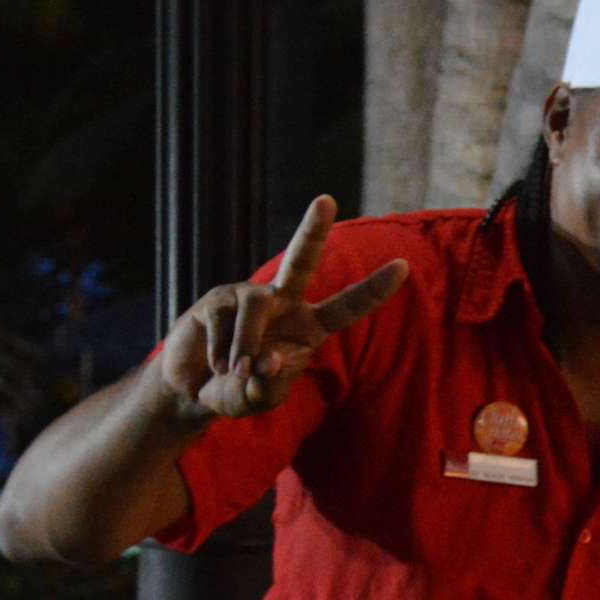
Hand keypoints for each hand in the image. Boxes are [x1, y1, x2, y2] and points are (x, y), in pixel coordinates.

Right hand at [159, 195, 407, 417]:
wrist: (195, 390)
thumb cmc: (239, 391)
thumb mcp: (261, 398)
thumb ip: (270, 386)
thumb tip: (267, 359)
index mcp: (309, 327)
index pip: (347, 307)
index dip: (373, 289)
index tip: (403, 266)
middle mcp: (283, 303)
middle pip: (301, 260)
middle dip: (312, 230)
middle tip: (325, 200)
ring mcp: (249, 297)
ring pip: (255, 308)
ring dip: (245, 347)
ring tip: (236, 374)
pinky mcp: (217, 300)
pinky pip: (223, 320)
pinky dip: (221, 352)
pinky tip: (216, 367)